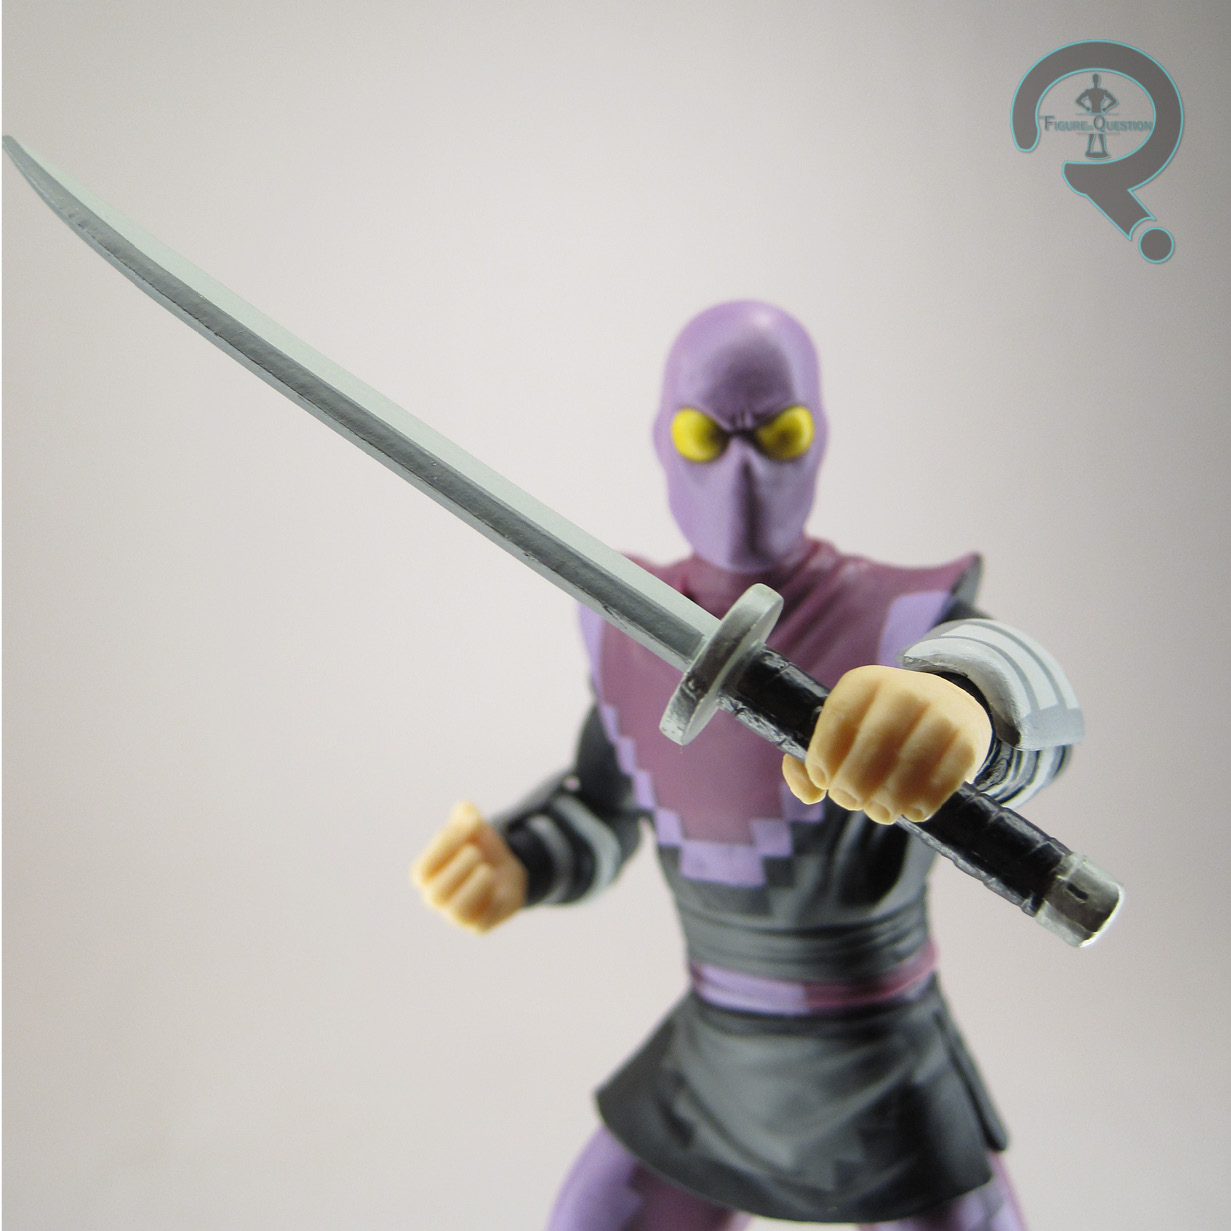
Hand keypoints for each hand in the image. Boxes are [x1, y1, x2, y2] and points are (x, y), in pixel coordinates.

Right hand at [411, 801, 527, 932]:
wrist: (506, 869)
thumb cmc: (479, 847)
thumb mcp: (474, 827)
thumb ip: (466, 816)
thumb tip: (465, 809)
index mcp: (426, 875)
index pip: (421, 871)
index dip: (442, 848)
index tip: (466, 828)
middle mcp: (436, 898)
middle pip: (435, 893)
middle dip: (458, 868)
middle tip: (476, 853)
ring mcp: (455, 915)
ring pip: (456, 912)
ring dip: (474, 887)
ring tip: (486, 871)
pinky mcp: (478, 926)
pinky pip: (481, 921)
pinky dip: (491, 900)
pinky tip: (496, 886)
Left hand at [782, 665, 991, 824]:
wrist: (949, 710)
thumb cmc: (881, 730)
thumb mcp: (845, 731)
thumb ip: (812, 762)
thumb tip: (808, 791)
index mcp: (866, 682)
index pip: (839, 718)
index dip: (825, 756)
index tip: (824, 781)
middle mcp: (904, 689)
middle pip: (874, 743)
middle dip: (854, 783)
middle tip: (851, 801)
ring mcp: (941, 711)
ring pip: (910, 764)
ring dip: (888, 799)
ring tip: (880, 811)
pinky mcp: (968, 739)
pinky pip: (943, 779)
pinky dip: (923, 802)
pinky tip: (912, 810)